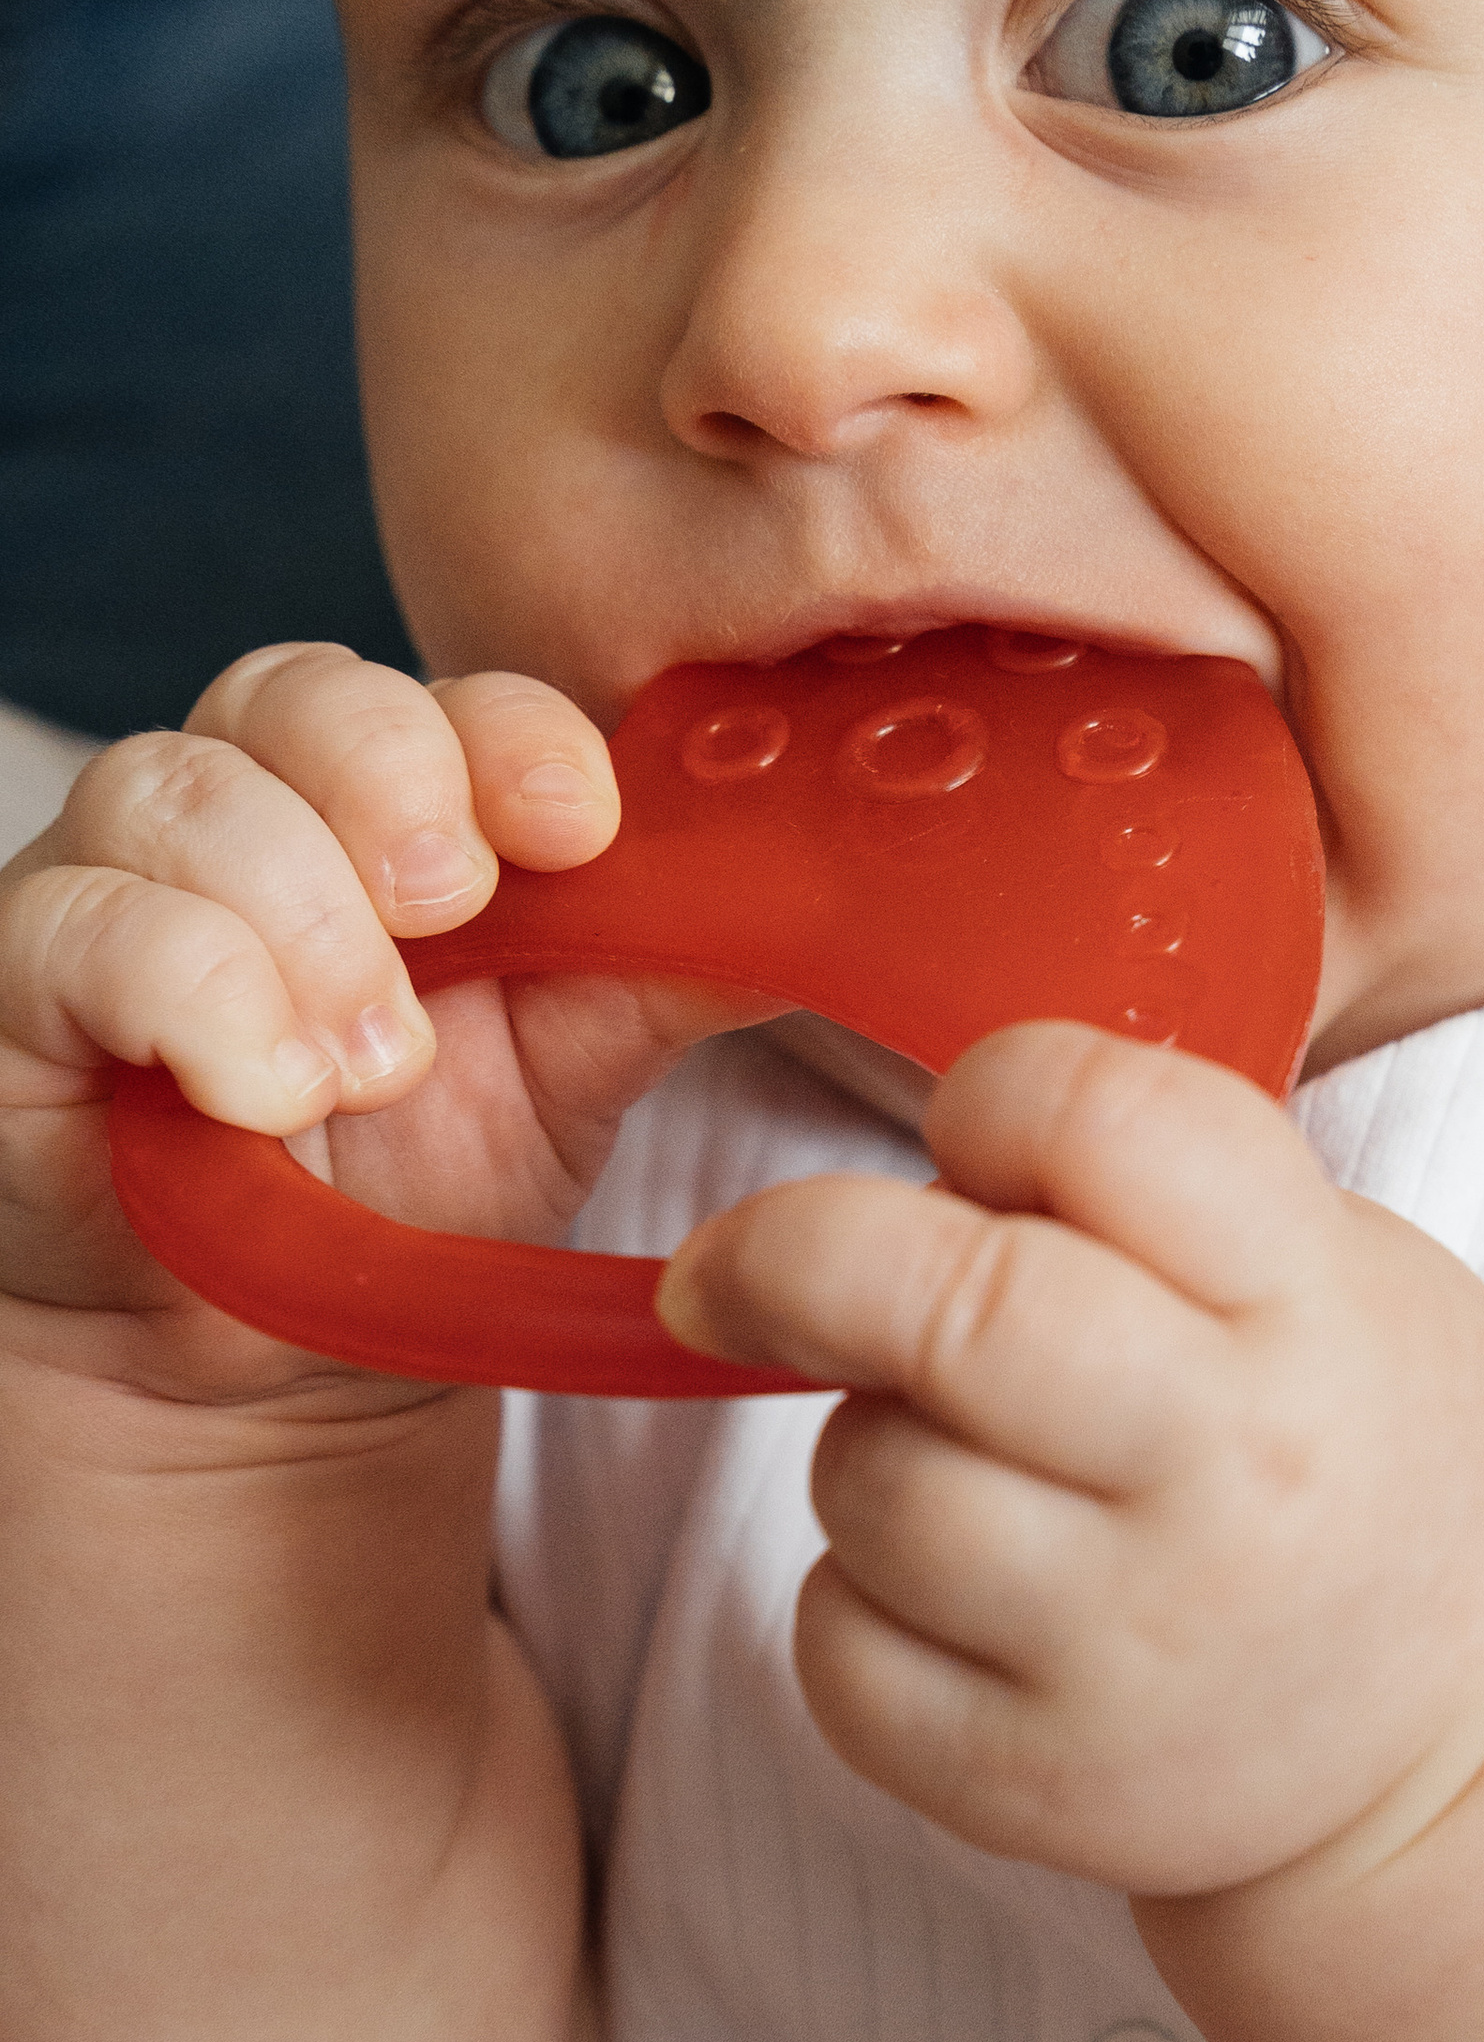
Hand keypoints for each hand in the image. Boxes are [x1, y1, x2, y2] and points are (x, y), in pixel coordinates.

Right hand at [0, 642, 753, 1417]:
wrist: (276, 1348)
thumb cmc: (419, 1175)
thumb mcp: (574, 1062)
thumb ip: (675, 966)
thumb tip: (844, 903)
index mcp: (392, 796)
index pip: (439, 692)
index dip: (508, 735)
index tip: (578, 824)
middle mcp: (249, 805)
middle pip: (295, 694)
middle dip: (393, 787)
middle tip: (455, 910)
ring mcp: (120, 883)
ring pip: (182, 794)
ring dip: (300, 920)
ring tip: (372, 1061)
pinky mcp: (25, 982)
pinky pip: (82, 926)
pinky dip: (194, 994)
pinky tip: (266, 1090)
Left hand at [659, 1020, 1483, 1894]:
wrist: (1474, 1741)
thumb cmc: (1370, 1451)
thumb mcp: (1342, 1267)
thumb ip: (1153, 1193)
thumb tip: (919, 1163)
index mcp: (1311, 1304)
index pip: (1100, 1119)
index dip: (995, 1094)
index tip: (964, 1129)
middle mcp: (1227, 1471)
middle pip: (945, 1307)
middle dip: (794, 1254)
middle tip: (736, 1269)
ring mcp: (1132, 1646)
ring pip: (868, 1476)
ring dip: (864, 1440)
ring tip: (966, 1460)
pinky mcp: (1041, 1784)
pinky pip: (837, 1647)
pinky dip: (856, 1602)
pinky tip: (954, 1596)